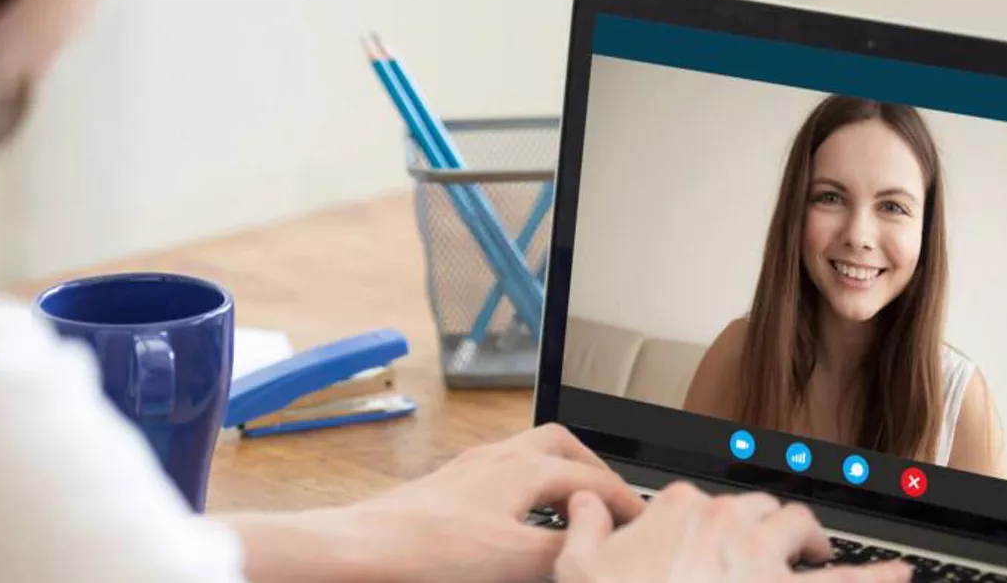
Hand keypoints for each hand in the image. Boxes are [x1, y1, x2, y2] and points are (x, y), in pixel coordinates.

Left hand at [238, 423, 645, 582]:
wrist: (362, 550)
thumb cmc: (431, 551)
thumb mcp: (518, 560)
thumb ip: (567, 553)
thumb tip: (598, 551)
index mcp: (523, 468)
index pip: (592, 477)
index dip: (626, 500)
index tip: (644, 521)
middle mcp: (496, 459)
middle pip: (559, 446)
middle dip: (591, 469)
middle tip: (610, 499)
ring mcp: (467, 471)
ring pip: (525, 456)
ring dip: (555, 476)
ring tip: (569, 509)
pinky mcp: (444, 490)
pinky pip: (498, 476)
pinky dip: (522, 491)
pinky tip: (516, 522)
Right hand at [554, 482, 912, 582]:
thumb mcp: (576, 568)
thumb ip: (583, 528)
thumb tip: (584, 504)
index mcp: (679, 510)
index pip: (697, 501)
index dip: (699, 521)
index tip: (694, 539)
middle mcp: (727, 522)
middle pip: (757, 508)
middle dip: (765, 523)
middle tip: (770, 543)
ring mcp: (762, 558)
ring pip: (801, 527)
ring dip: (812, 538)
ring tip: (821, 549)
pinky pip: (845, 581)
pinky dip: (879, 576)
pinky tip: (901, 575)